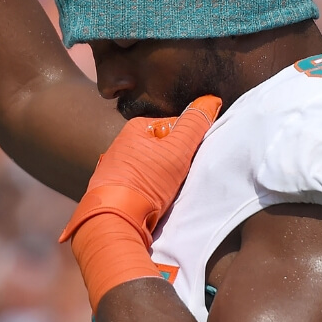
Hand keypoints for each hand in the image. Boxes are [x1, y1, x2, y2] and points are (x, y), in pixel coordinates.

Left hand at [60, 95, 221, 245]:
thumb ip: (195, 124)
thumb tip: (210, 101)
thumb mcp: (177, 150)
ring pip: (150, 168)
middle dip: (174, 162)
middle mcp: (121, 145)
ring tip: (164, 193)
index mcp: (136, 128)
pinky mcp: (112, 190)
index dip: (188, 142)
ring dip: (161, 179)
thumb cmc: (145, 183)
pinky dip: (148, 192)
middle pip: (162, 149)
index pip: (174, 126)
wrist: (113, 221)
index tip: (190, 159)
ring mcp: (114, 169)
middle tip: (178, 178)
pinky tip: (151, 201)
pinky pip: (138, 185)